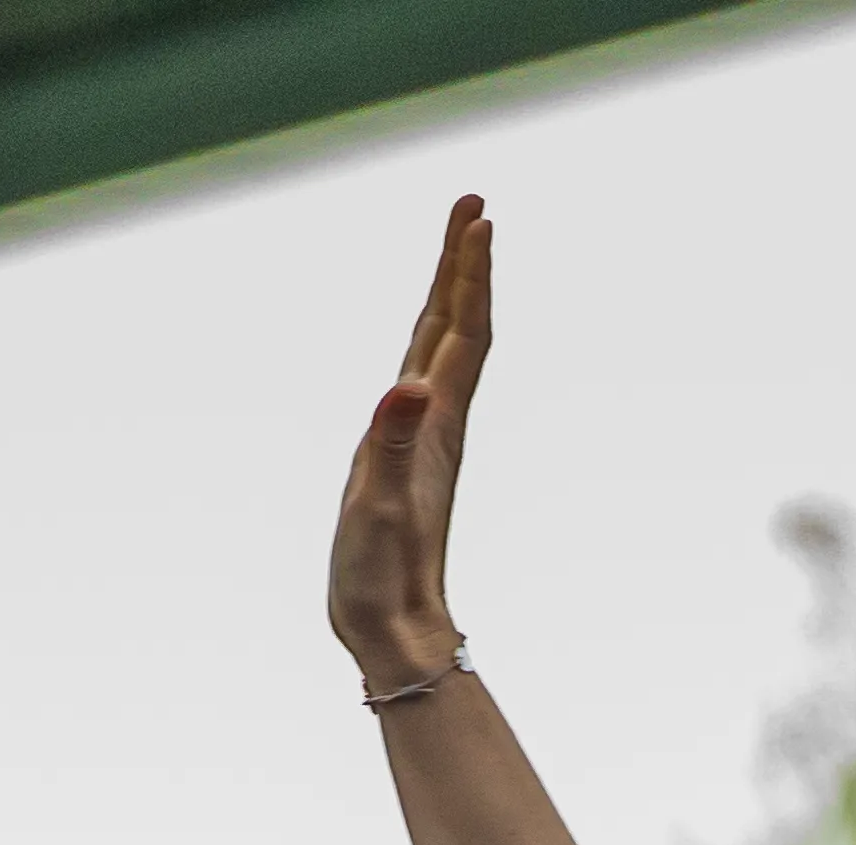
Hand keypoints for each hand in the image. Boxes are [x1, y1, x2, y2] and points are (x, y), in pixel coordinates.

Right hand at [331, 193, 490, 695]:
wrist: (395, 628)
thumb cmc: (383, 573)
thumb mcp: (377, 507)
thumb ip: (390, 445)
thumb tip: (407, 388)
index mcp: (435, 424)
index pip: (462, 333)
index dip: (469, 274)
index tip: (478, 217)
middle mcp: (437, 423)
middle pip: (459, 327)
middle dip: (464, 264)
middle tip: (472, 205)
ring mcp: (424, 438)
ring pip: (443, 350)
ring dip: (451, 295)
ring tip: (456, 249)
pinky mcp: (408, 456)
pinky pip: (422, 380)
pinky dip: (426, 341)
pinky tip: (421, 341)